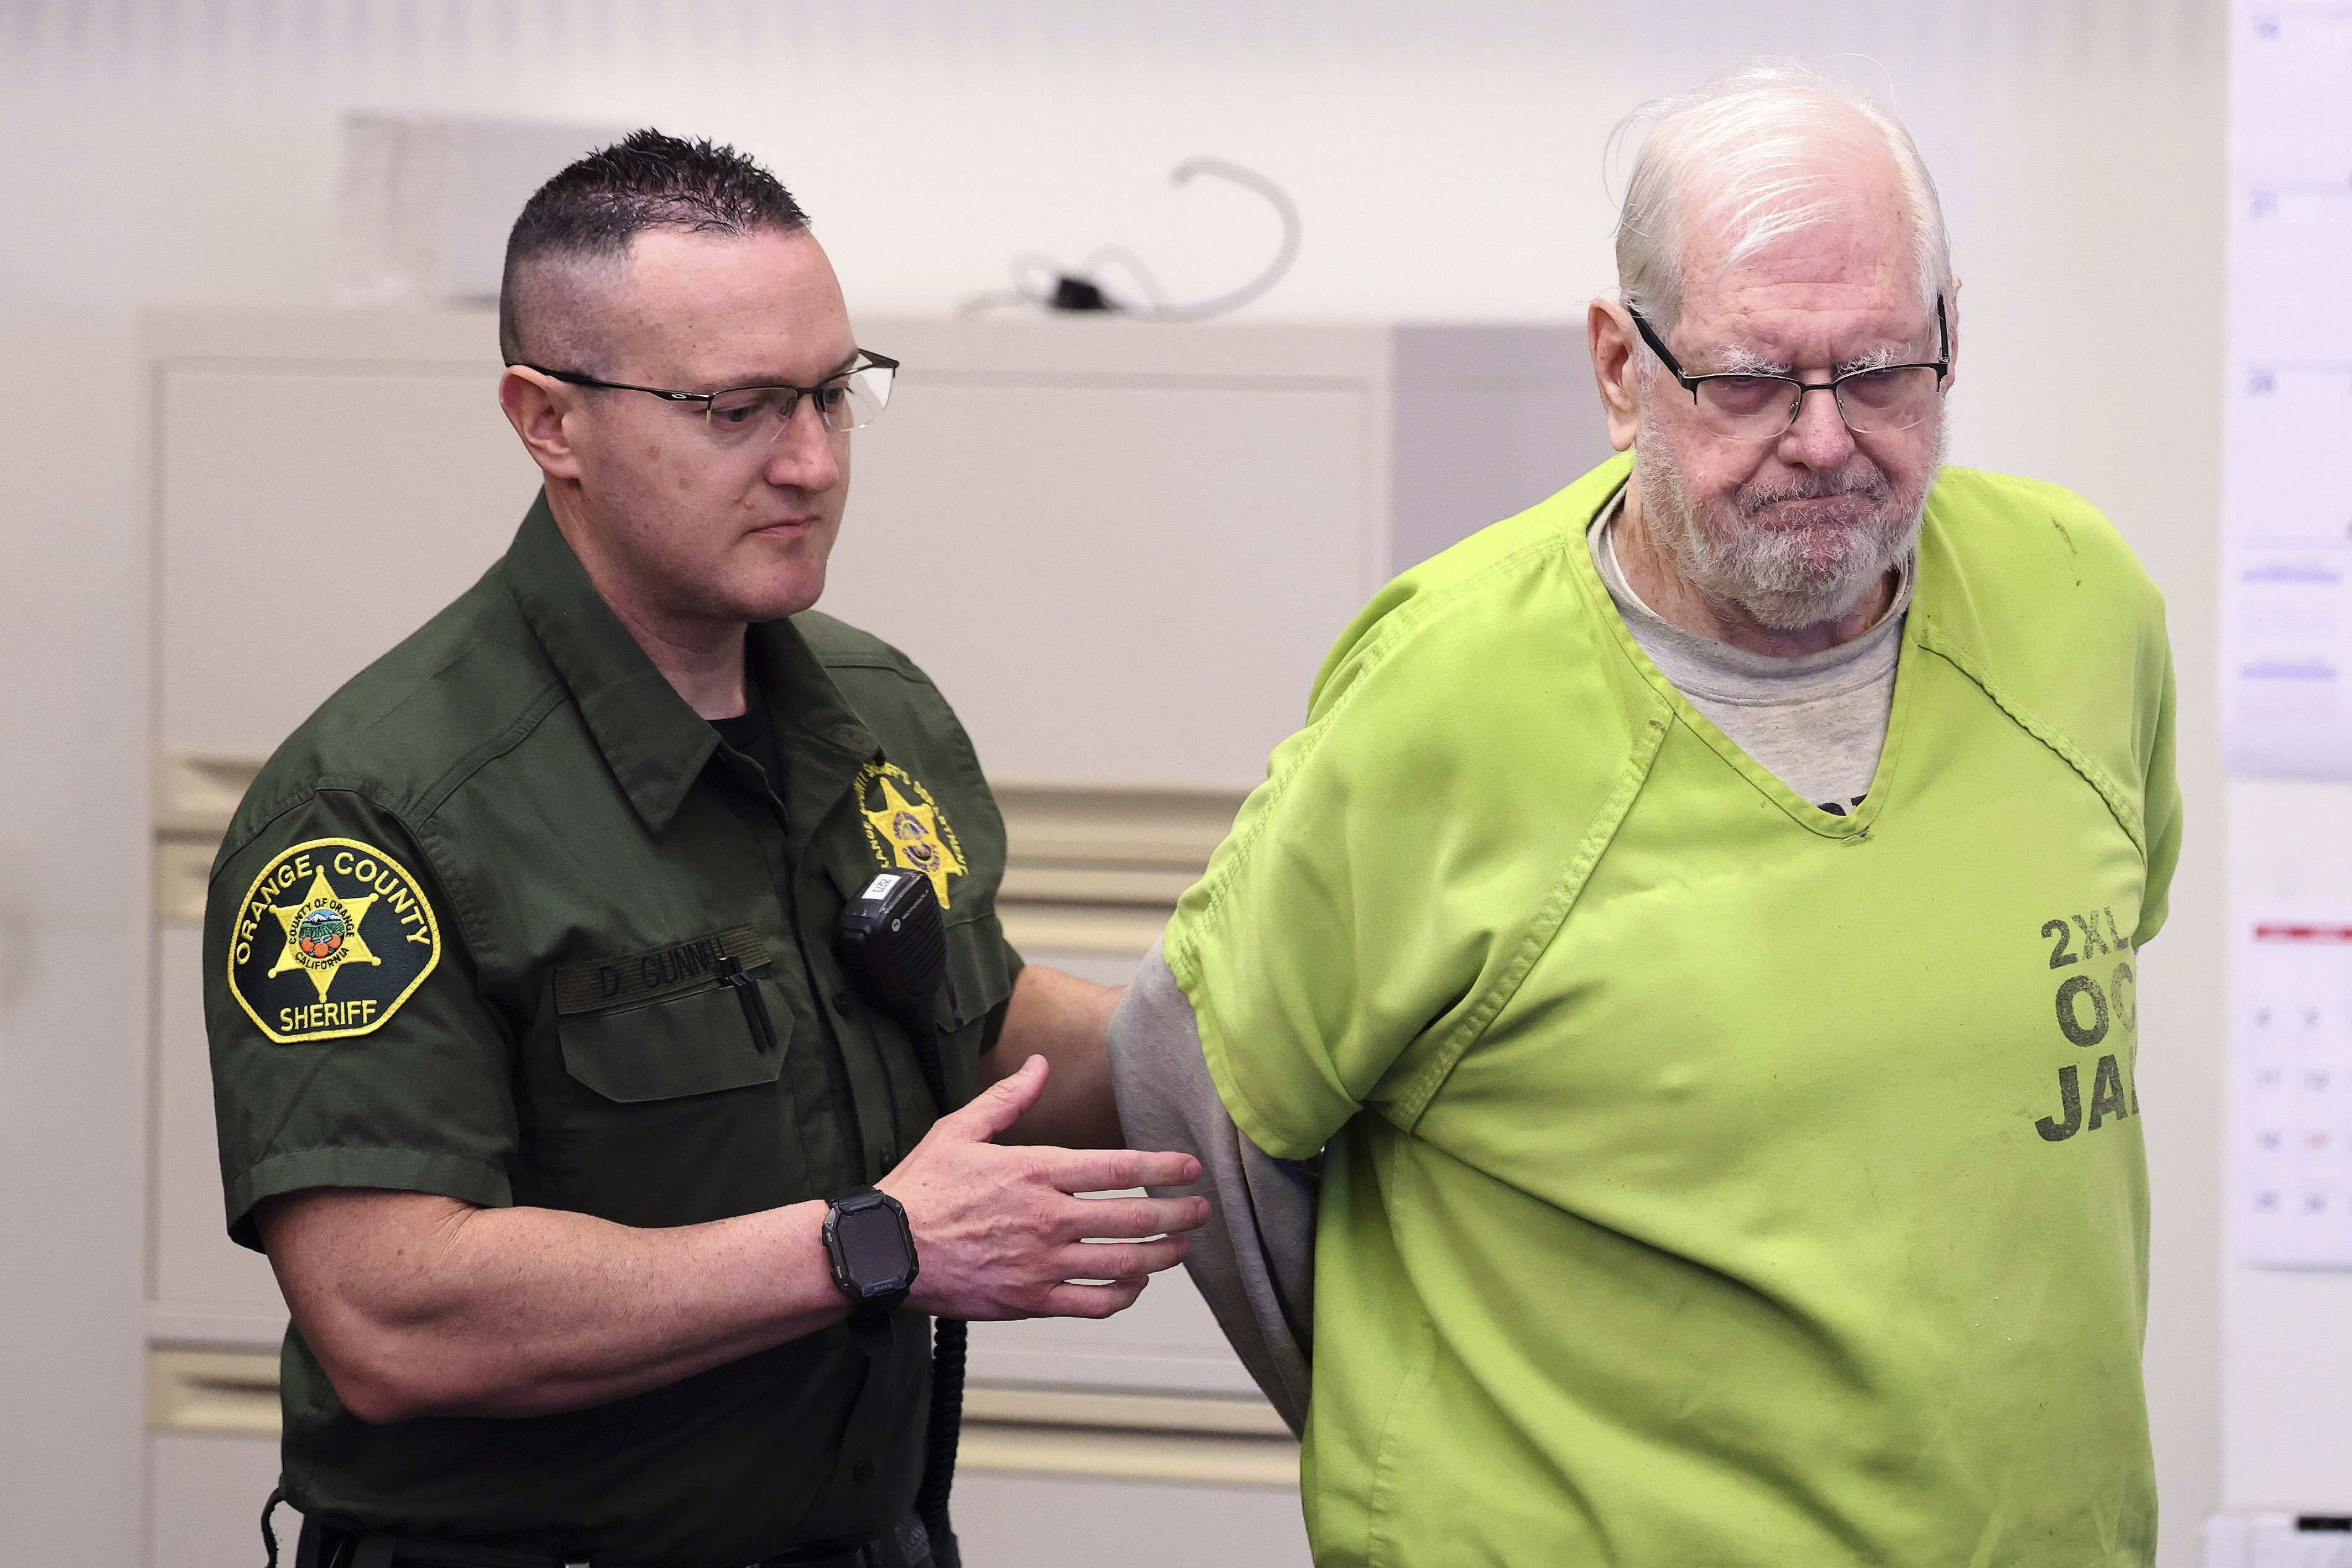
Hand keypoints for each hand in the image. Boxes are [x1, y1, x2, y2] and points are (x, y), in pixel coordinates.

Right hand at [878, 1055, 1209, 1319]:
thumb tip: (1039, 1064)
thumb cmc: (923, 1188)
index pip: (1118, 1169)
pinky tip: (1133, 1284)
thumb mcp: (960, 1129)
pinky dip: (1122, 1296)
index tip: (1191, 1168)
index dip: (1163, 1168)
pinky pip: (1092, 1304)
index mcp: (1035, 1171)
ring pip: (1121, 1265)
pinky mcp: (1030, 1301)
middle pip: (1133, 1219)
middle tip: (1202, 1211)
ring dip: (1161, 1256)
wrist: (886, 1251)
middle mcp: (1047, 1219)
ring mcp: (1041, 1264)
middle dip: (1178, 1215)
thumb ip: (1008, 1098)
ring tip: (1180, 1249)